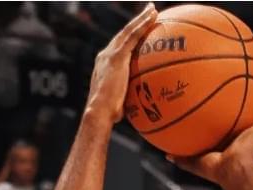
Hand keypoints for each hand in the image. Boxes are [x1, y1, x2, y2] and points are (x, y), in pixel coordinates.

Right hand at [85, 3, 157, 123]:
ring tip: (153, 9)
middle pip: (124, 34)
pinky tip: (154, 17)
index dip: (129, 37)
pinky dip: (143, 24)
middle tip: (148, 12)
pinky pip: (133, 36)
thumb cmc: (109, 115)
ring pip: (128, 30)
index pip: (119, 47)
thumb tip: (142, 109)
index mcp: (105, 65)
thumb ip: (129, 100)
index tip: (139, 31)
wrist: (99, 111)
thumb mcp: (120, 104)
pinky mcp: (117, 56)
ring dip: (141, 18)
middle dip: (136, 22)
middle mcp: (105, 55)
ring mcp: (110, 54)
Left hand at [167, 84, 252, 185]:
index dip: (223, 115)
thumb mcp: (194, 162)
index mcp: (228, 143)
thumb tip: (166, 155)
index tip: (219, 101)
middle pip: (243, 115)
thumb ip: (182, 158)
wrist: (233, 171)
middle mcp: (242, 135)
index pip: (226, 126)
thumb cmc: (215, 169)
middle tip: (239, 85)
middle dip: (242, 102)